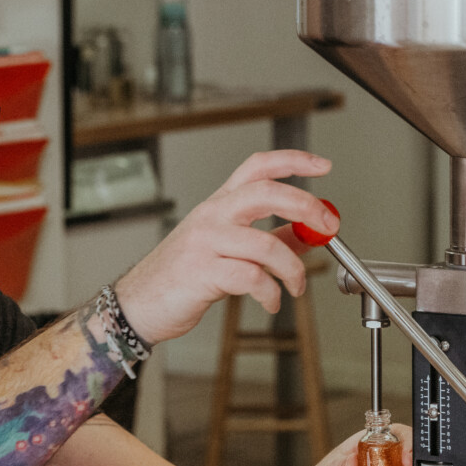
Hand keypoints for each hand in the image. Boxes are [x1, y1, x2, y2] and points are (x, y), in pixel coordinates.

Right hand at [114, 150, 337, 345]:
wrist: (138, 304)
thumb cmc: (181, 276)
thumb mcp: (228, 250)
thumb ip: (269, 239)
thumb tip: (308, 233)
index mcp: (219, 204)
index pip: (257, 167)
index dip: (293, 161)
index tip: (322, 166)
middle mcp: (212, 216)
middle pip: (266, 193)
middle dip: (305, 206)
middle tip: (327, 225)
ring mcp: (205, 242)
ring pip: (265, 244)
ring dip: (293, 269)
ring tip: (296, 286)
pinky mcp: (202, 272)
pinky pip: (252, 278)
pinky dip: (271, 294)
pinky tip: (272, 302)